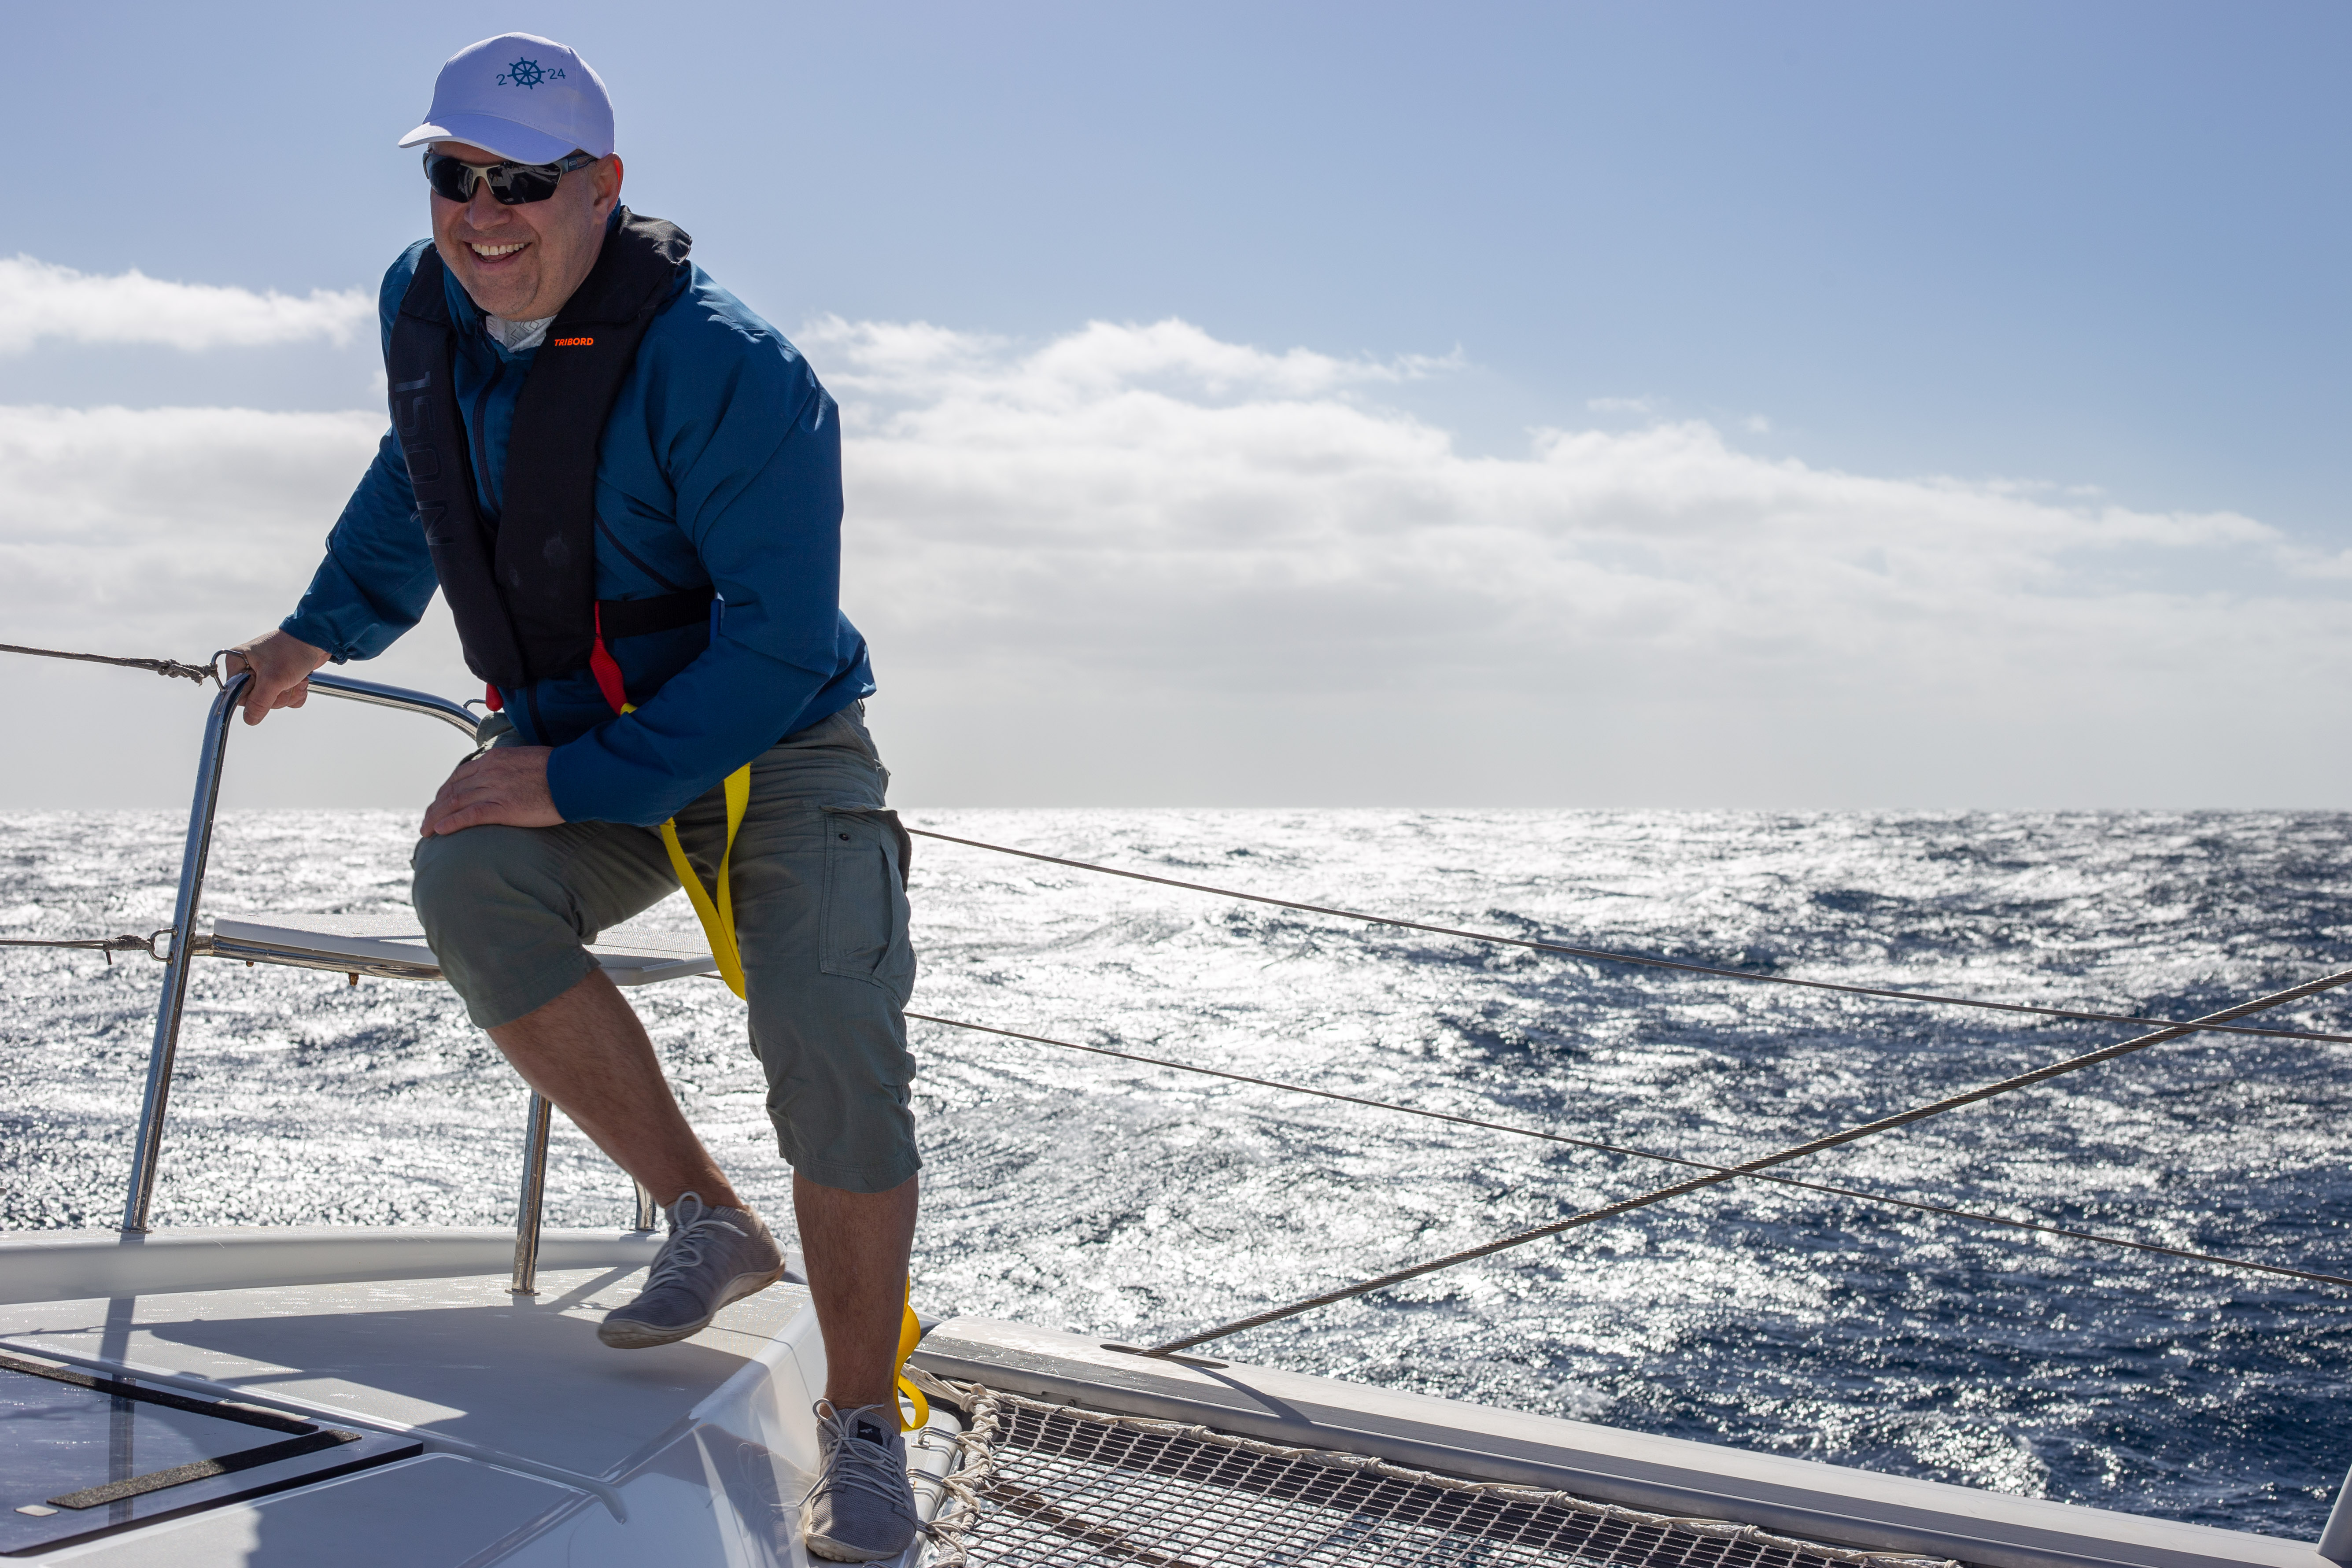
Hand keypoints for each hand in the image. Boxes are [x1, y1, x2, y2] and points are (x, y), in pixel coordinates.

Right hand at [223, 630, 329, 726]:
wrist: (317, 639)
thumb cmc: (292, 651)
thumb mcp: (273, 679)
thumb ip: (259, 702)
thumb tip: (249, 719)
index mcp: (238, 663)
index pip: (238, 695)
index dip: (255, 698)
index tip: (268, 688)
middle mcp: (249, 668)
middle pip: (257, 701)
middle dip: (277, 695)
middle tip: (285, 681)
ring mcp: (266, 673)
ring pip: (273, 700)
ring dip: (289, 693)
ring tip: (296, 678)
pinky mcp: (281, 677)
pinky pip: (285, 697)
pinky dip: (296, 693)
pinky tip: (301, 681)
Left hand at [421, 747, 562, 835]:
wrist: (573, 777)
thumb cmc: (559, 770)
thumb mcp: (528, 759)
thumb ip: (510, 768)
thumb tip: (508, 778)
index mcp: (494, 760)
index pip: (459, 776)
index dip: (444, 791)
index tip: (438, 803)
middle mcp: (488, 773)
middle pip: (451, 790)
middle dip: (434, 807)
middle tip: (426, 822)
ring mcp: (494, 789)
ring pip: (454, 803)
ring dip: (435, 818)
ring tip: (426, 831)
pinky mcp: (502, 807)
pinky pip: (469, 816)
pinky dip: (451, 823)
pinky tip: (440, 831)